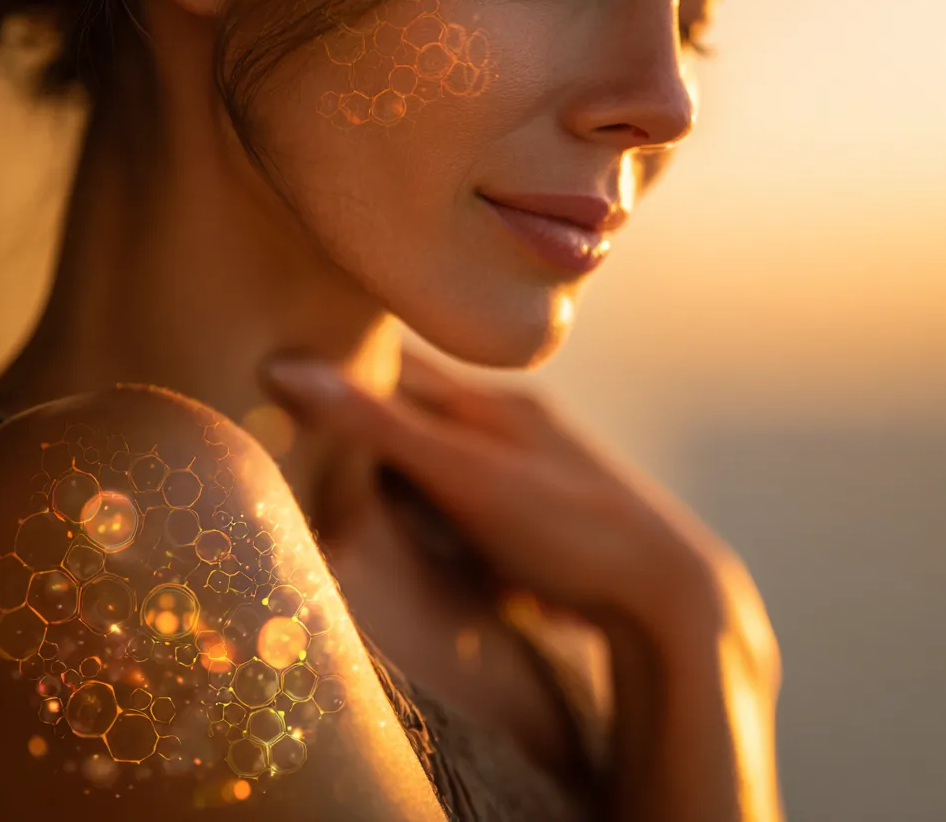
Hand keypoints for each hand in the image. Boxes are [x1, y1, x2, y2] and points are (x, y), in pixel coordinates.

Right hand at [261, 349, 778, 674]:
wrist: (664, 589)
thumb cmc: (564, 524)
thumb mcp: (467, 475)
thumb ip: (381, 426)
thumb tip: (285, 370)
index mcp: (487, 405)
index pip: (394, 367)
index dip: (339, 361)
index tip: (281, 357)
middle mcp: (505, 425)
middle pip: (415, 402)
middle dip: (362, 402)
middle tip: (296, 401)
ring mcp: (522, 468)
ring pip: (439, 445)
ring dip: (394, 449)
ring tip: (340, 452)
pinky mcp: (531, 513)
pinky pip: (462, 489)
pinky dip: (427, 491)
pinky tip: (414, 506)